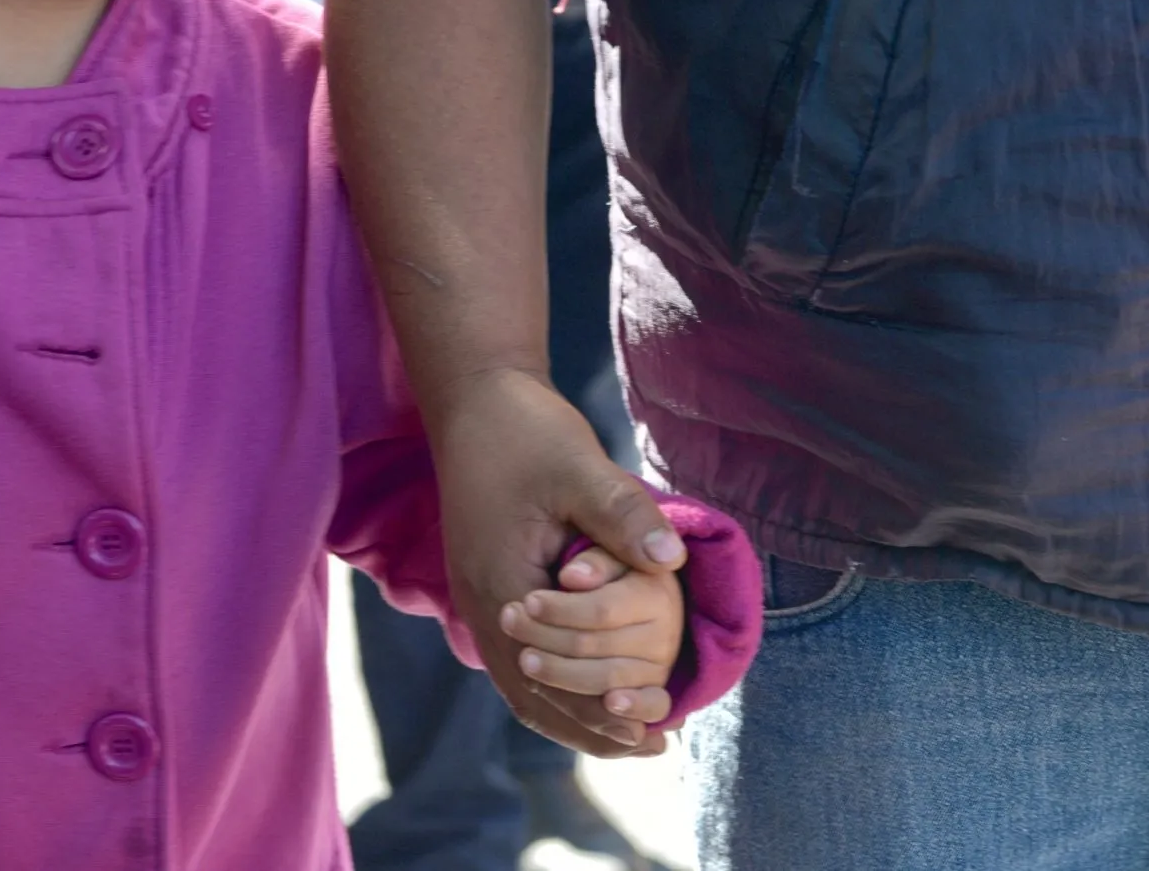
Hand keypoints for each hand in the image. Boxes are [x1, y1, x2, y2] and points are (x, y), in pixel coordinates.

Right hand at [431, 367, 687, 756]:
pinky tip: (591, 687)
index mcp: (502, 583)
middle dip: (593, 724)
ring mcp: (479, 599)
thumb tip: (673, 563)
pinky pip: (518, 657)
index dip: (603, 708)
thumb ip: (622, 515)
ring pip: (522, 683)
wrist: (475, 402)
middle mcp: (482, 604)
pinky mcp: (488, 586)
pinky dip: (553, 685)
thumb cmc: (527, 431)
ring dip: (573, 711)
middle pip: (535, 693)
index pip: (553, 674)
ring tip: (629, 736)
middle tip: (655, 746)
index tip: (656, 728)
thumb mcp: (579, 465)